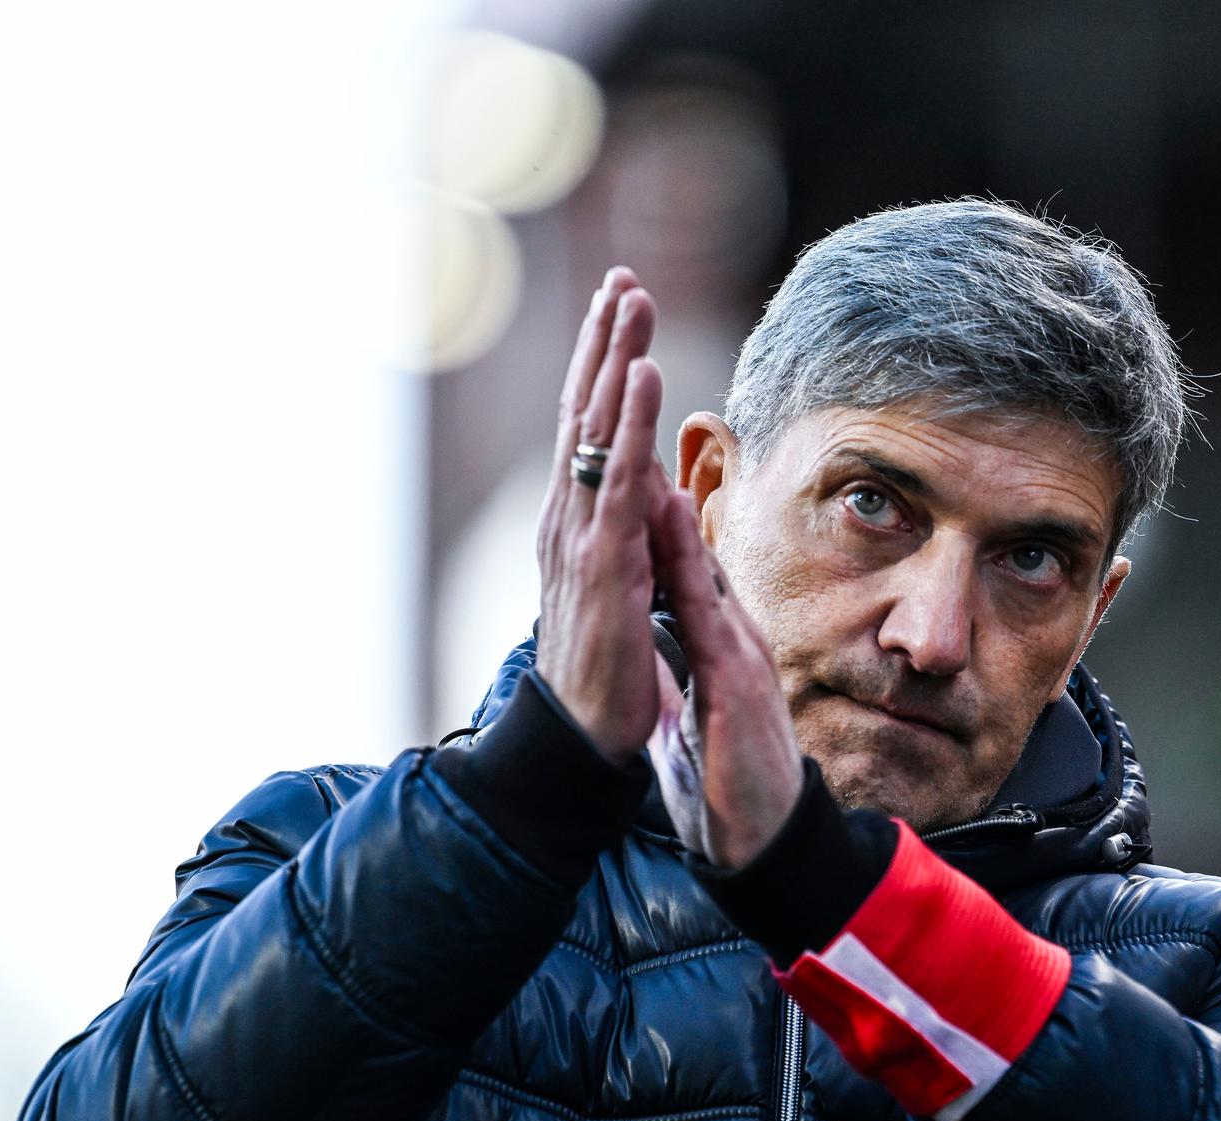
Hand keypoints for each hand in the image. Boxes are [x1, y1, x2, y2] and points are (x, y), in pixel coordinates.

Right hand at [535, 269, 667, 762]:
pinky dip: (627, 421)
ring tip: (632, 299)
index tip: (619, 311)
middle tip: (623, 280)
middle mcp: (566, 518)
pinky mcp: (602, 563)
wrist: (582, 739)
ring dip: (614, 359)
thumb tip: (654, 497)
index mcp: (574, 524)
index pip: (586, 430)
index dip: (602, 368)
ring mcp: (578, 537)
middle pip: (583, 411)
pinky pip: (617, 478)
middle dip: (604, 342)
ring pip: (594, 430)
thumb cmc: (607, 672)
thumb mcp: (623, 590)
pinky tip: (642, 374)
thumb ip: (632, 539)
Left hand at [646, 489, 804, 870]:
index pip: (682, 575)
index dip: (654, 528)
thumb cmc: (731, 782)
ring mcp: (739, 655)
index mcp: (718, 649)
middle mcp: (732, 639)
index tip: (626, 481)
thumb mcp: (697, 718)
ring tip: (647, 465)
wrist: (765, 840)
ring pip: (702, 572)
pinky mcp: (737, 681)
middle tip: (635, 450)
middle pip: (693, 558)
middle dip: (662, 503)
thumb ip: (685, 682)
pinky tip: (675, 538)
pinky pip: (707, 615)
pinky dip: (689, 570)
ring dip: (675, 519)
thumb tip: (666, 661)